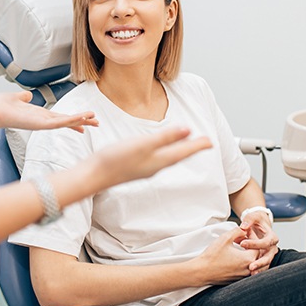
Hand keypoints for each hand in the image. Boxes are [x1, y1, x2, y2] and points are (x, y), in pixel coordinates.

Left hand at [0, 91, 98, 132]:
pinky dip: (71, 121)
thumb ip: (24, 97)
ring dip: (80, 120)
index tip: (85, 120)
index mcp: (39, 115)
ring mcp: (42, 124)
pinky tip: (81, 119)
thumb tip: (27, 95)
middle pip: (67, 121)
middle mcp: (42, 121)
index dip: (73, 118)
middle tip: (97, 123)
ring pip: (66, 122)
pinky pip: (59, 123)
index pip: (60, 117)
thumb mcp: (16, 98)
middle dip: (82, 121)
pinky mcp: (40, 125)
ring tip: (94, 119)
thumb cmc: (1, 106)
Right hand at [95, 127, 211, 186]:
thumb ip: (165, 137)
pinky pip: (158, 159)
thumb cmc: (115, 160)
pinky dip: (165, 152)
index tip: (211, 142)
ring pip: (169, 158)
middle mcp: (155, 166)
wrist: (94, 176)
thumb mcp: (143, 144)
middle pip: (179, 156)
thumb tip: (188, 130)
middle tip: (204, 143)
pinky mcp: (135, 167)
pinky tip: (160, 150)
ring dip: (179, 151)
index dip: (198, 145)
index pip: (184, 152)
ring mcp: (145, 168)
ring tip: (186, 145)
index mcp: (160, 160)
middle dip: (192, 148)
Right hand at [192, 227, 258, 285]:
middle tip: (241, 237)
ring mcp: (242, 276)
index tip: (245, 231)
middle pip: (255, 254)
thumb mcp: (225, 238)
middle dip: (250, 244)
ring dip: (246, 252)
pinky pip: (244, 268)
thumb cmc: (213, 255)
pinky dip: (242, 261)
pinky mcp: (236, 279)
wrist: (202, 271)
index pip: (257, 245)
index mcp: (248, 259)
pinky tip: (233, 255)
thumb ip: (237, 231)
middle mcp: (248, 269)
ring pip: (250, 262)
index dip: (252, 236)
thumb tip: (244, 230)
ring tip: (237, 245)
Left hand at [239, 212, 278, 274]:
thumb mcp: (253, 217)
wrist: (259, 226)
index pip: (265, 242)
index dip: (254, 243)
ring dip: (259, 269)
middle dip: (260, 262)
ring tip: (251, 273)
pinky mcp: (264, 259)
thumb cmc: (256, 221)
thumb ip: (249, 220)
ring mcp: (269, 254)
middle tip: (250, 266)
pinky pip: (262, 266)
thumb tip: (243, 226)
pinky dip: (258, 270)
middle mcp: (272, 247)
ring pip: (266, 264)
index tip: (242, 243)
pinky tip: (250, 275)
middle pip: (269, 256)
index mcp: (272, 237)